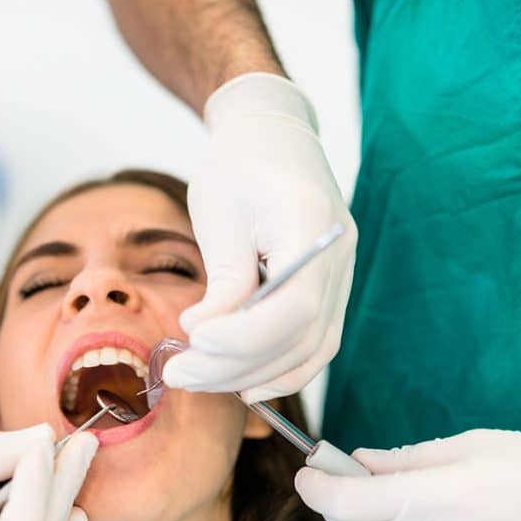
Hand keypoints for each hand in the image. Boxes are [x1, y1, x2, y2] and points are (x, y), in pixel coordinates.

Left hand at [162, 73, 356, 403]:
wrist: (271, 137)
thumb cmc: (238, 165)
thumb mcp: (220, 214)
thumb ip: (223, 281)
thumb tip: (203, 338)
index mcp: (313, 226)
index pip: (294, 305)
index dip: (244, 336)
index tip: (194, 338)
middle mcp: (337, 257)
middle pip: (300, 336)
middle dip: (236, 366)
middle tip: (179, 373)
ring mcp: (340, 276)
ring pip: (310, 350)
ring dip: (253, 375)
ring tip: (197, 378)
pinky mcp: (328, 290)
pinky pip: (314, 344)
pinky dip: (281, 370)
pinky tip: (241, 383)